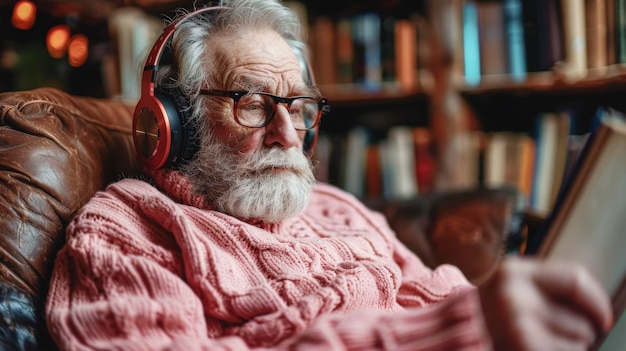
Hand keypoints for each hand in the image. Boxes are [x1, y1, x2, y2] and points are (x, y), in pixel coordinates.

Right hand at [478, 257, 613, 350]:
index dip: (597, 299)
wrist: (457, 337)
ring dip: (571, 346)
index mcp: (513, 272)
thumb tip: (599, 308)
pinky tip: (538, 349)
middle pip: (582, 317)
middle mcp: (515, 296)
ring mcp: (518, 326)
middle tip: (561, 334)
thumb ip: (547, 286)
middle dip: (582, 330)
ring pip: (580, 340)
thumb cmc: (491, 315)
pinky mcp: (524, 348)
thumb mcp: (512, 287)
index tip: (603, 317)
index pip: (575, 278)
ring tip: (543, 342)